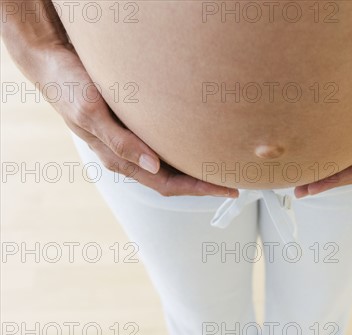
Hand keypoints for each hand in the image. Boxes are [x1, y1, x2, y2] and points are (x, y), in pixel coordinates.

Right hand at [7, 39, 238, 197]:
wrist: (52, 62)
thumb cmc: (68, 87)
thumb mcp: (92, 114)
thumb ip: (120, 143)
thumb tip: (153, 165)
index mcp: (120, 159)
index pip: (168, 185)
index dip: (199, 190)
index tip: (226, 190)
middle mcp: (129, 156)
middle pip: (174, 180)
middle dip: (204, 184)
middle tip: (233, 182)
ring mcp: (132, 143)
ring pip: (171, 165)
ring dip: (195, 170)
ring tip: (220, 169)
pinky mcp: (134, 127)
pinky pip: (164, 146)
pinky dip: (184, 150)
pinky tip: (197, 145)